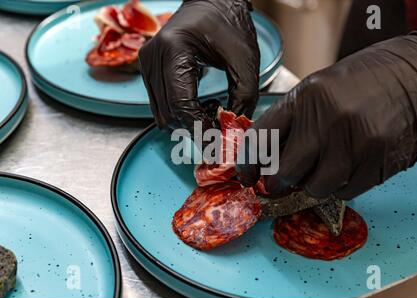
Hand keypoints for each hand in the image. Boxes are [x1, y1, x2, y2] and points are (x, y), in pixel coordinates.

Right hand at [139, 0, 259, 131]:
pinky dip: (179, 111)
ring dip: (186, 121)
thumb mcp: (245, 63)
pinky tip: (199, 104)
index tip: (217, 142)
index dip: (200, 128)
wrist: (213, 2)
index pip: (181, 104)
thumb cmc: (230, 25)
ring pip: (161, 112)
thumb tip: (233, 132)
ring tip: (212, 112)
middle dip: (194, 127)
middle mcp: (153, 56)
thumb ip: (243, 100)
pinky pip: (159, 103)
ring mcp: (147, 62)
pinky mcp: (148, 67)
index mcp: (174, 50)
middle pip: (168, 112)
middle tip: (220, 129)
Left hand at [237, 27, 416, 199]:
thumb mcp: (319, 88)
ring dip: (311, 186)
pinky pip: (345, 191)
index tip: (248, 176)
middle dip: (277, 183)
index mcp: (306, 97)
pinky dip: (340, 186)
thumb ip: (293, 120)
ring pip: (315, 187)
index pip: (262, 138)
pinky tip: (346, 168)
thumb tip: (267, 157)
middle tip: (278, 183)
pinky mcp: (378, 161)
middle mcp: (328, 119)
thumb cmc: (365, 81)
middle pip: (285, 171)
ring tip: (319, 171)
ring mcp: (355, 142)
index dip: (249, 163)